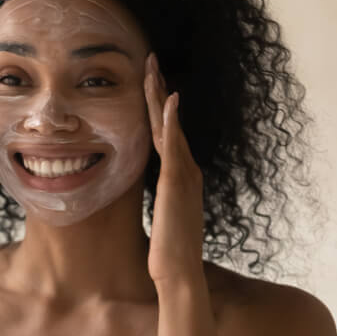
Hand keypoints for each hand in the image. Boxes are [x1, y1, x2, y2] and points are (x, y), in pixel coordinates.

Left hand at [143, 53, 206, 287]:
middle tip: (150, 61)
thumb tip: (159, 195)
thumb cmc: (169, 253)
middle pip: (169, 121)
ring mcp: (183, 174)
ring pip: (170, 125)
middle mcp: (186, 170)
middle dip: (159, 90)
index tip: (151, 83)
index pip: (167, 133)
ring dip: (161, 95)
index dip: (159, 107)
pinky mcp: (177, 182)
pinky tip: (170, 99)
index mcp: (180, 177)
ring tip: (153, 68)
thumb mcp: (164, 218)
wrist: (178, 274)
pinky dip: (173, 120)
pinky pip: (174, 144)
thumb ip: (164, 201)